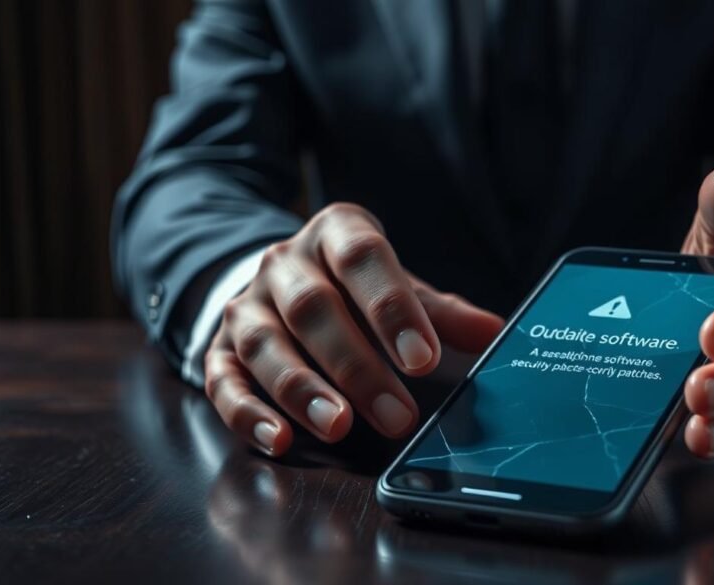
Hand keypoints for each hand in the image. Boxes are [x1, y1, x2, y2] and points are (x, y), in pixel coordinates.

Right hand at [204, 203, 503, 455]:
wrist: (283, 280)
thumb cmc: (355, 288)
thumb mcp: (399, 287)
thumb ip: (440, 314)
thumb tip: (495, 333)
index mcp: (336, 233)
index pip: (362, 259)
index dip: (392, 309)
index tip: (424, 360)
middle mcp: (284, 264)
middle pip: (313, 308)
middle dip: (357, 365)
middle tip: (396, 415)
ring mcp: (245, 305)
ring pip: (264, 344)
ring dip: (302, 389)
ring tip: (340, 425)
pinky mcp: (218, 348)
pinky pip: (221, 381)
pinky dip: (248, 414)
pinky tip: (280, 441)